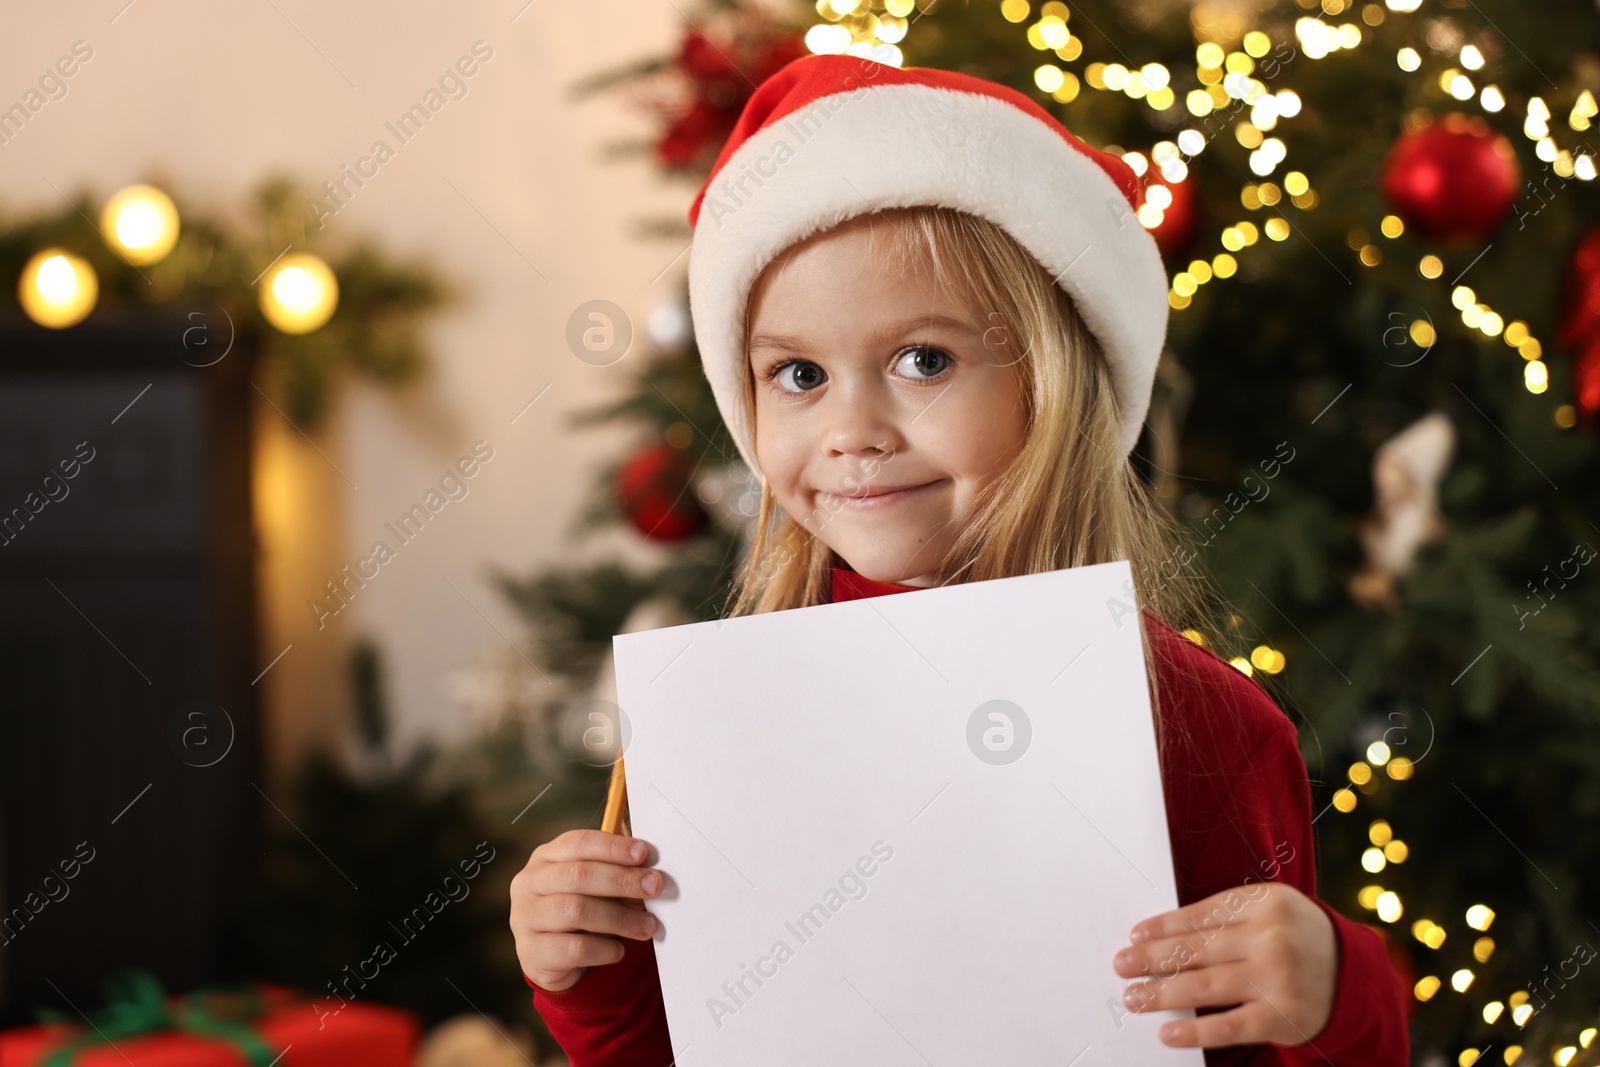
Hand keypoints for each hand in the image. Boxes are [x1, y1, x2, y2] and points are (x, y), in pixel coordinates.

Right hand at [510, 829, 663, 992]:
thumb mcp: (595, 888)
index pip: (578, 843)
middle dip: (622, 880)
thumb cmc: (580, 911)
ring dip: (620, 917)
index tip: (644, 854)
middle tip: (654, 886)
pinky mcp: (531, 953)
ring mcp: (525, 918)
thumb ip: (617, 876)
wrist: (552, 959)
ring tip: (647, 926)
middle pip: (578, 875)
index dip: (612, 847)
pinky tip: (619, 951)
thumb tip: (650, 875)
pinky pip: (574, 949)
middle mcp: (529, 883)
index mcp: (545, 857)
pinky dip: (604, 949)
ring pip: (576, 910)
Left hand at [1112, 882, 1337, 1049]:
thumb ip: (1226, 918)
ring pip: (1205, 986)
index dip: (1163, 927)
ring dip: (1161, 993)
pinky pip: (1228, 1026)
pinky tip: (1167, 1032)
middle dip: (1151, 959)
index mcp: (1265, 902)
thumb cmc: (1295, 937)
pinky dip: (1194, 1032)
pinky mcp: (1282, 1017)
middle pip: (1196, 949)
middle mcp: (1271, 938)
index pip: (1200, 915)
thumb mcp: (1269, 910)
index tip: (1134, 935)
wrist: (1352, 975)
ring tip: (1133, 997)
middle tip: (1122, 965)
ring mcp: (1277, 979)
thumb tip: (1161, 938)